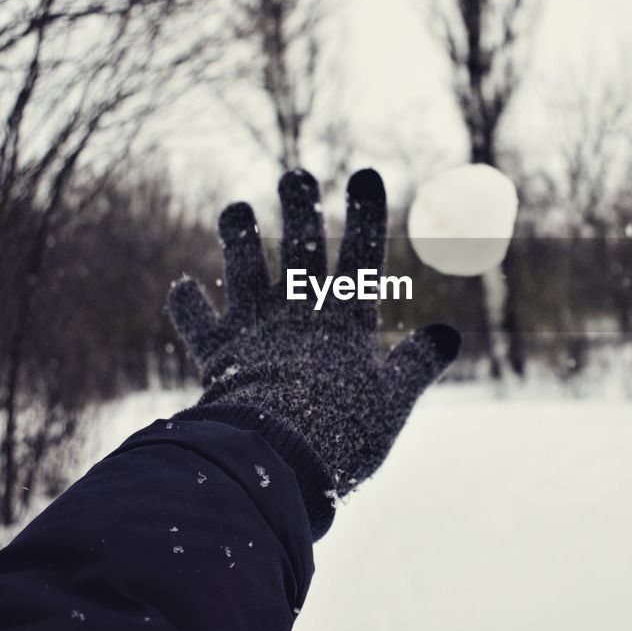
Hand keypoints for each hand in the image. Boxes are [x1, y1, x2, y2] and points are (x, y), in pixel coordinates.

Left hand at [167, 168, 459, 536]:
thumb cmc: (340, 435)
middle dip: (301, 210)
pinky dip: (189, 305)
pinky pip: (199, 323)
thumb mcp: (392, 404)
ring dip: (240, 239)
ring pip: (246, 272)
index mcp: (346, 324)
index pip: (362, 257)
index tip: (365, 174)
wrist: (270, 456)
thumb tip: (450, 335)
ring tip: (236, 208)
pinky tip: (182, 287)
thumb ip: (416, 366)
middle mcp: (299, 315)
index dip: (365, 214)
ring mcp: (256, 330)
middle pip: (301, 250)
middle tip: (296, 175)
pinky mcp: (219, 354)